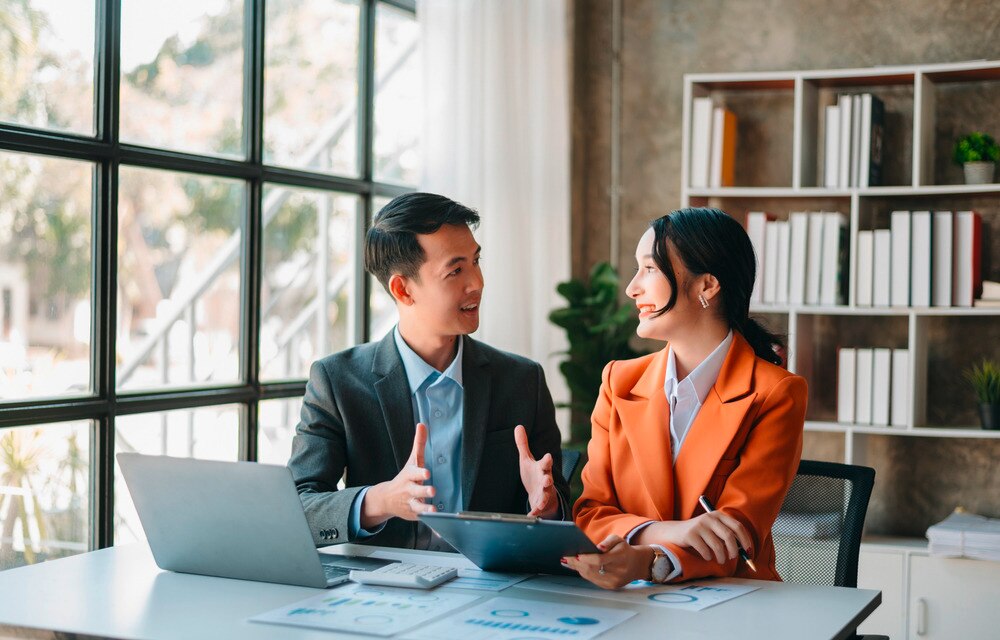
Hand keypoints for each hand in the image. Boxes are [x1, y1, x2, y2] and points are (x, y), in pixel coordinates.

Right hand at [362, 423, 436, 527]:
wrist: (387, 499)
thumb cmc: (405, 477)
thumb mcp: (412, 460)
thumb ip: (419, 443)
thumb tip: (422, 424)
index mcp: (409, 476)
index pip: (414, 473)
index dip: (420, 473)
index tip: (427, 473)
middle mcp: (409, 490)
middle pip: (417, 490)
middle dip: (424, 491)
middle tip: (432, 491)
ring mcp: (411, 503)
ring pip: (419, 507)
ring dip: (426, 509)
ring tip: (434, 511)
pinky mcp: (415, 514)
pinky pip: (424, 520)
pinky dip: (432, 526)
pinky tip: (440, 530)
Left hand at [514, 425, 557, 516]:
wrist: (540, 496)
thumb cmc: (533, 475)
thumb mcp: (526, 460)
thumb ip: (523, 444)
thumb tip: (518, 426)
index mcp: (542, 469)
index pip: (545, 463)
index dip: (546, 460)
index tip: (547, 457)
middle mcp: (545, 480)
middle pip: (548, 479)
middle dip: (548, 480)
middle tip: (547, 481)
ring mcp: (545, 493)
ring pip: (546, 495)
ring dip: (544, 497)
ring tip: (541, 502)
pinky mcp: (541, 504)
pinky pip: (539, 508)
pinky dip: (536, 512)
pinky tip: (531, 515)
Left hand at [562, 535, 653, 588]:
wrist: (636, 565)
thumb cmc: (624, 550)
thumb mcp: (618, 540)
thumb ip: (608, 542)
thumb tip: (598, 548)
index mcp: (620, 557)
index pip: (600, 560)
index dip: (587, 558)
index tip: (576, 555)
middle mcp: (617, 571)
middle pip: (592, 569)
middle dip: (577, 563)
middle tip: (566, 556)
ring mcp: (613, 581)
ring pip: (591, 576)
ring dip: (578, 568)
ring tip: (567, 561)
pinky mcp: (610, 586)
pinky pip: (593, 580)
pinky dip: (584, 573)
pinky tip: (577, 567)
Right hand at [635, 512, 751, 564]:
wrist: (674, 532)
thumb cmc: (698, 534)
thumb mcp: (713, 528)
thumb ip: (726, 534)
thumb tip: (745, 550)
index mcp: (717, 515)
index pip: (737, 526)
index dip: (745, 540)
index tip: (748, 551)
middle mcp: (709, 518)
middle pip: (729, 537)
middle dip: (734, 551)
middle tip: (733, 558)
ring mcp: (699, 526)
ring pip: (718, 546)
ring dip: (722, 557)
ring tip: (720, 560)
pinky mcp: (690, 535)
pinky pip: (705, 551)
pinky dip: (708, 557)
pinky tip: (706, 557)